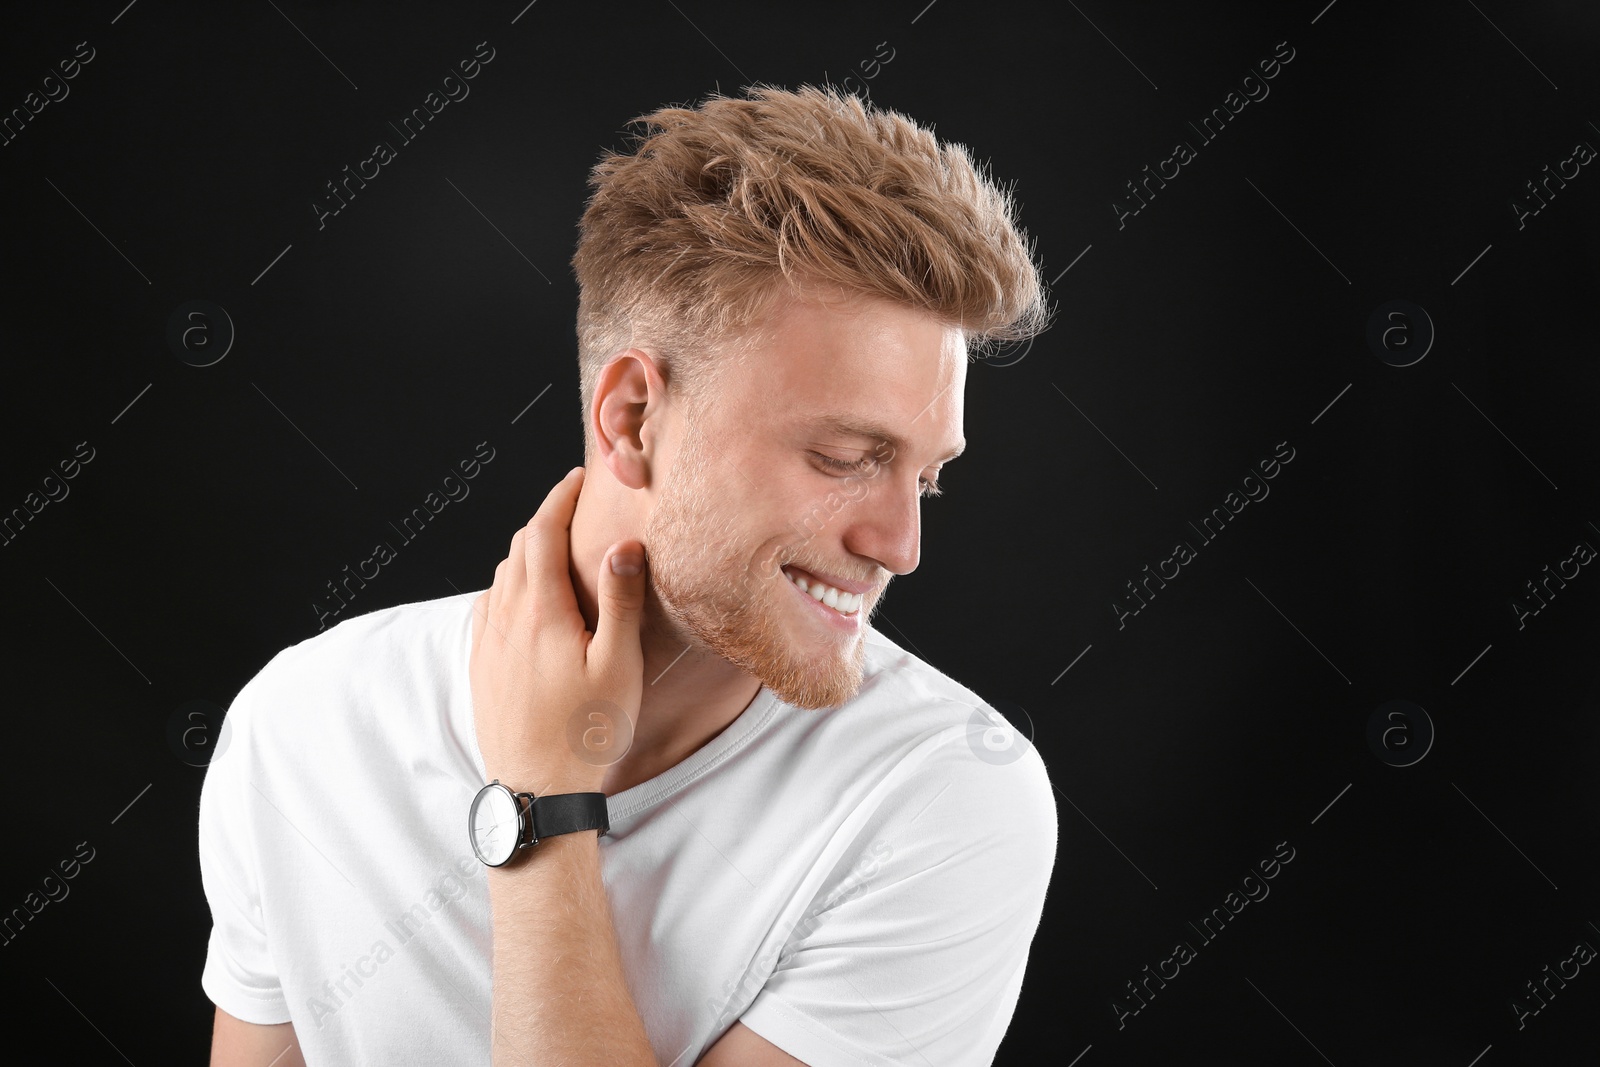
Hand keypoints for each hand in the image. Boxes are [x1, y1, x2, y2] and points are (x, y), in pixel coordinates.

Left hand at [469, 466, 646, 794]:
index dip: (558, 499)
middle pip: (518, 549)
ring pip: (501, 577)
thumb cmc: (586, 732)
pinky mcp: (481, 667)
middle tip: (574, 510)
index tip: (576, 480)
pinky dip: (509, 587)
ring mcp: (487, 644)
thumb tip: (622, 545)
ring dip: (526, 554)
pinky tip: (527, 601)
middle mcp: (504, 620)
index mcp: (539, 612)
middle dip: (544, 521)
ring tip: (557, 551)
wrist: (536, 790)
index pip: (541, 533)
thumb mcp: (617, 664)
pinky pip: (489, 607)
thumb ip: (620, 601)